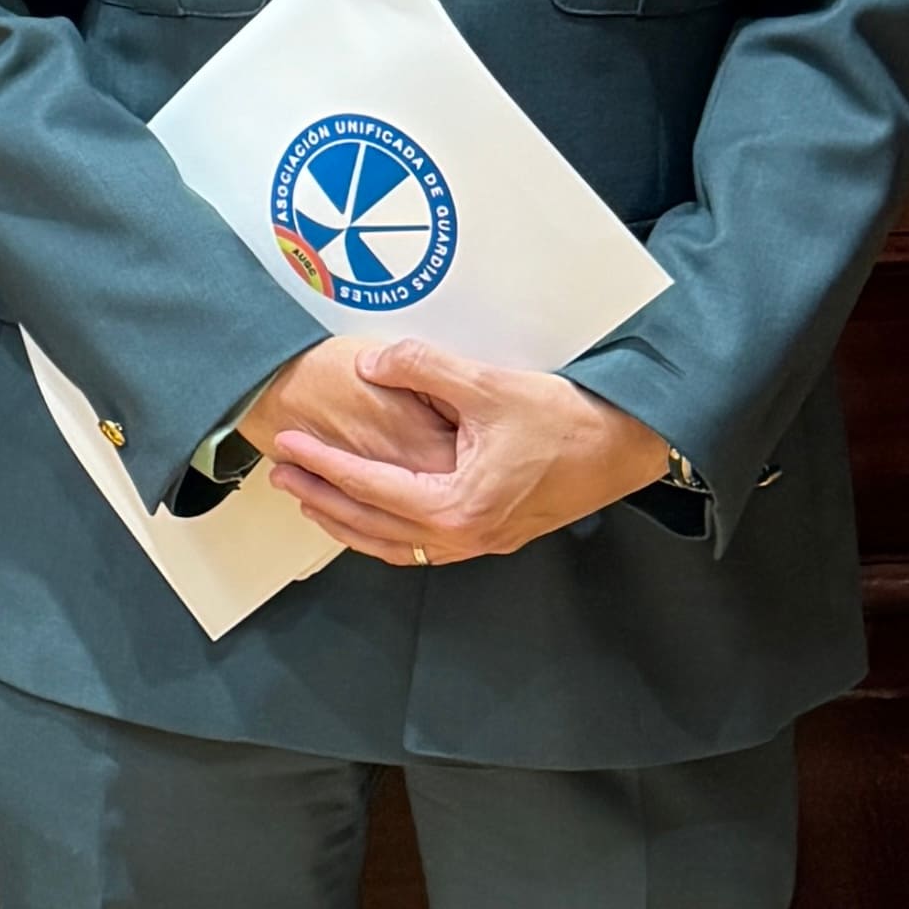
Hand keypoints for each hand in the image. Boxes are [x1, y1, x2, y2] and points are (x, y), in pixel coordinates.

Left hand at [257, 339, 675, 564]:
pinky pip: (422, 545)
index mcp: (455, 506)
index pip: (369, 486)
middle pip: (371, 525)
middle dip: (320, 499)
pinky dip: (386, 532)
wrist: (627, 446)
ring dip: (349, 521)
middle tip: (280, 475)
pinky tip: (373, 514)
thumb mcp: (487, 384)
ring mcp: (480, 541)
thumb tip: (371, 363)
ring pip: (394, 544)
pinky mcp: (494, 534)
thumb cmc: (567, 420)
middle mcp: (463, 536)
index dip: (322, 464)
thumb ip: (422, 368)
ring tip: (312, 498)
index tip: (288, 446)